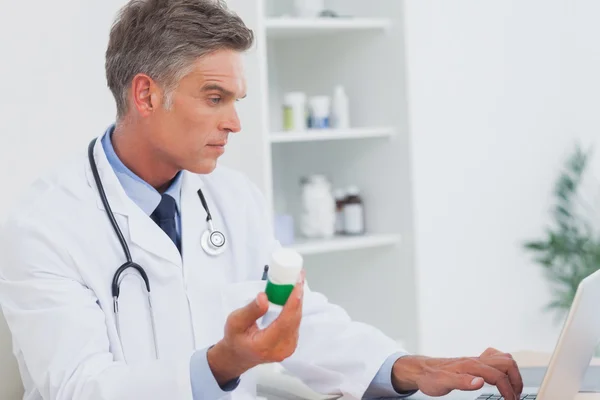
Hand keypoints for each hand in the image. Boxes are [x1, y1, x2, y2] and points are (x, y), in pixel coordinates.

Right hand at [207, 271, 304, 384]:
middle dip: (298, 296)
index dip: (293, 302)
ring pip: (297, 320)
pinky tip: (294, 295)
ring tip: (297, 281)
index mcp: (265, 345)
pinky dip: (295, 308)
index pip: (284, 322)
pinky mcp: (292, 344)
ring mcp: (289, 348)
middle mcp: (281, 349)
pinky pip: (296, 322)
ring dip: (298, 300)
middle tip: (299, 276)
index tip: (298, 284)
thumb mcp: (235, 322)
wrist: (238, 356)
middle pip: (294, 319)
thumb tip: (265, 297)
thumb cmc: (235, 338)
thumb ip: (251, 310)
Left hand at [391, 347, 522, 399]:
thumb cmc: (431, 377)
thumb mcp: (443, 383)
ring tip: (512, 389)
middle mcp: (475, 360)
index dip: (508, 390)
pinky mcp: (474, 362)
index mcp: (470, 366)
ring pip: (503, 358)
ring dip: (513, 373)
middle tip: (515, 396)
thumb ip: (461, 382)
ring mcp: (476, 360)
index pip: (498, 376)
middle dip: (516, 379)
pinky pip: (495, 358)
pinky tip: (501, 378)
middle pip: (506, 362)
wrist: (422, 370)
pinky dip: (504, 367)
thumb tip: (480, 382)